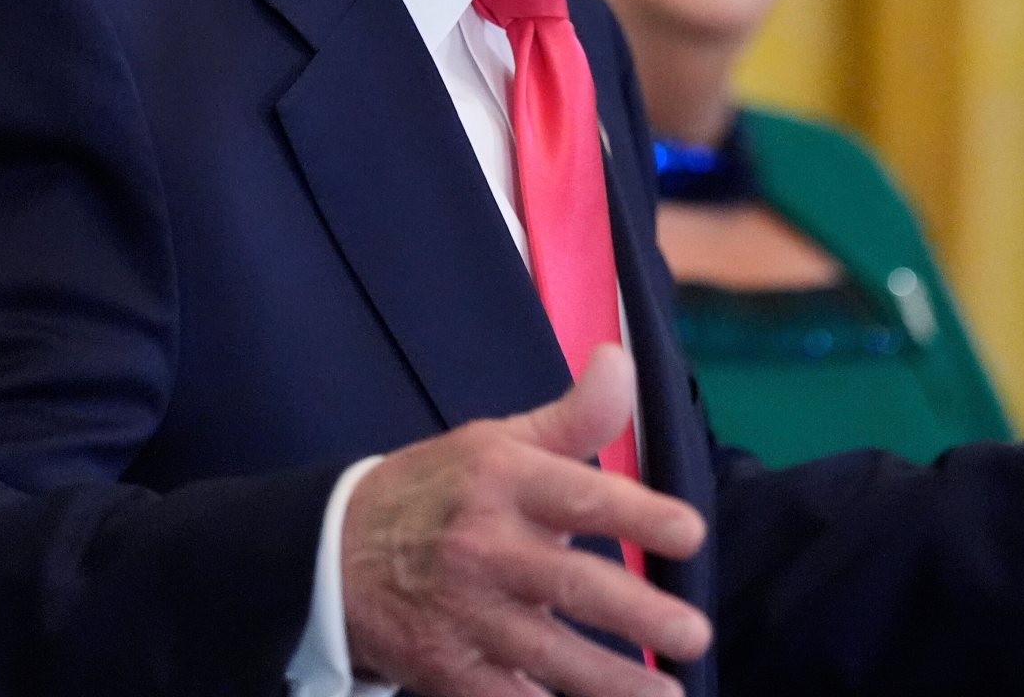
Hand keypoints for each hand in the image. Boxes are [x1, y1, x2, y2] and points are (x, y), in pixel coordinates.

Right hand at [342, 345, 710, 696]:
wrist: (329, 553)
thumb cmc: (436, 491)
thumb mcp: (497, 442)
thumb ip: (573, 416)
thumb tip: (623, 360)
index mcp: (502, 481)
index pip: (579, 496)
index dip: (638, 514)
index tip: (690, 531)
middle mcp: (484, 547)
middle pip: (568, 585)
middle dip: (636, 612)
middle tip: (694, 631)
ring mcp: (464, 614)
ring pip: (546, 654)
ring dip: (610, 682)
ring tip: (668, 695)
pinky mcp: (447, 669)